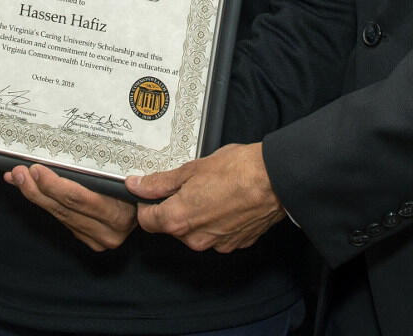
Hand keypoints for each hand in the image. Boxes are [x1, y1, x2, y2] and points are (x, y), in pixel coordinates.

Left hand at [5, 163, 137, 250]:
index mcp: (120, 212)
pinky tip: (32, 190)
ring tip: (18, 178)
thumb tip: (68, 150)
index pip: (78, 198)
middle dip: (36, 188)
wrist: (158, 207)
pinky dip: (45, 203)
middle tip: (18, 171)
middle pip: (63, 208)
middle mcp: (109, 230)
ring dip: (35, 195)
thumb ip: (104, 168)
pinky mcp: (90, 240)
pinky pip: (62, 219)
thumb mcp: (130, 171)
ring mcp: (99, 238)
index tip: (36, 168)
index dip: (53, 184)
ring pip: (59, 215)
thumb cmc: (144, 183)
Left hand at [128, 142, 283, 251]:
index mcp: (178, 218)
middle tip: (190, 185)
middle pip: (171, 226)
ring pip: (195, 231)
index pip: (146, 220)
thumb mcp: (191, 168)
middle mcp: (195, 238)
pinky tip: (227, 202)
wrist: (275, 180)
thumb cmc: (238, 170)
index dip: (147, 204)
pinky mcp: (234, 244)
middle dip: (175, 207)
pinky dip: (217, 221)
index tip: (153, 192)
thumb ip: (160, 182)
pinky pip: (217, 234)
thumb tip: (137, 185)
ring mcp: (216, 244)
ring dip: (197, 215)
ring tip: (213, 190)